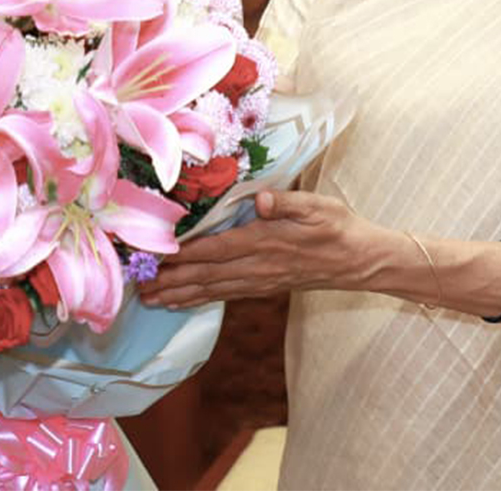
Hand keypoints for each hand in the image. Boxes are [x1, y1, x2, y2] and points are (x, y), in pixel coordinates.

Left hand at [140, 189, 390, 308]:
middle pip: (207, 275)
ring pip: (212, 289)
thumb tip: (259, 199)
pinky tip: (184, 302)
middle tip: (139, 290)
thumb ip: (286, 203)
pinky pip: (226, 295)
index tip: (157, 257)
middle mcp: (259, 266)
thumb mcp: (317, 205)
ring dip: (180, 295)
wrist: (360, 261)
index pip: (217, 249)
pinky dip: (200, 299)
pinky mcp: (264, 286)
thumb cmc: (338, 226)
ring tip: (151, 301)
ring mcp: (261, 280)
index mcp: (267, 241)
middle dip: (172, 282)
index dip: (186, 254)